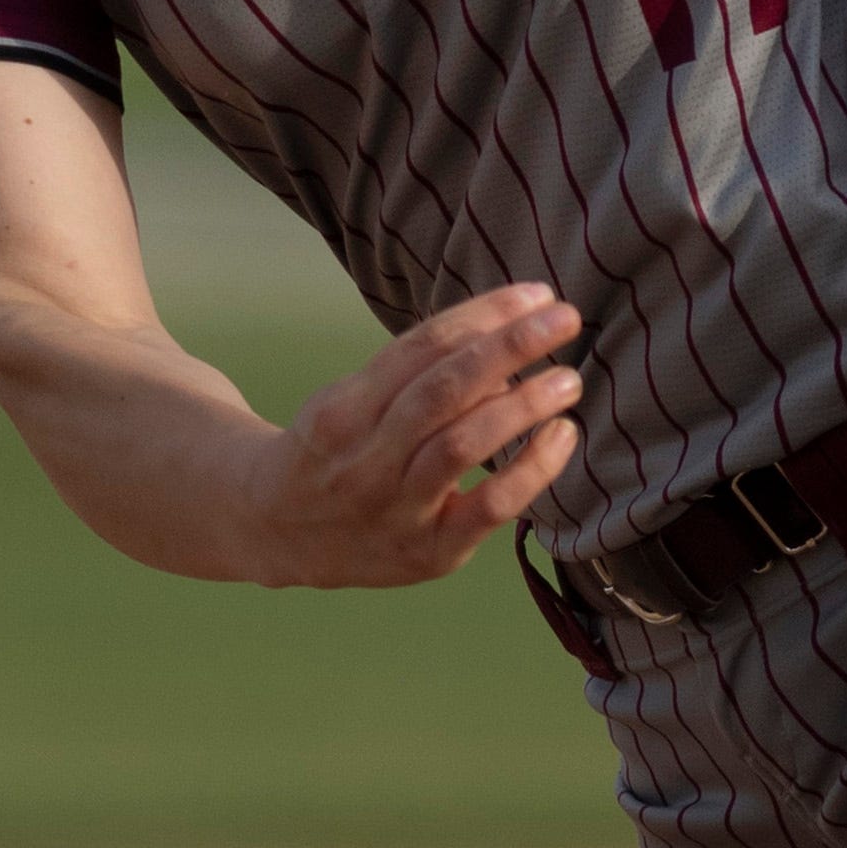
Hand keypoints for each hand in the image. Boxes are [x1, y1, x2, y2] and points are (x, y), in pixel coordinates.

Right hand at [244, 283, 582, 587]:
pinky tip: (561, 436)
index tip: (535, 295)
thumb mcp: (352, 405)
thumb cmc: (336, 455)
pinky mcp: (430, 553)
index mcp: (344, 410)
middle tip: (564, 318)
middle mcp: (366, 457)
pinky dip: (533, 469)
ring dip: (522, 405)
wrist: (279, 536)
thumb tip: (504, 353)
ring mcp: (396, 508)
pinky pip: (489, 507)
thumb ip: (417, 378)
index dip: (483, 316)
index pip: (421, 348)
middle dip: (508, 347)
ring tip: (567, 379)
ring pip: (462, 444)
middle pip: (442, 390)